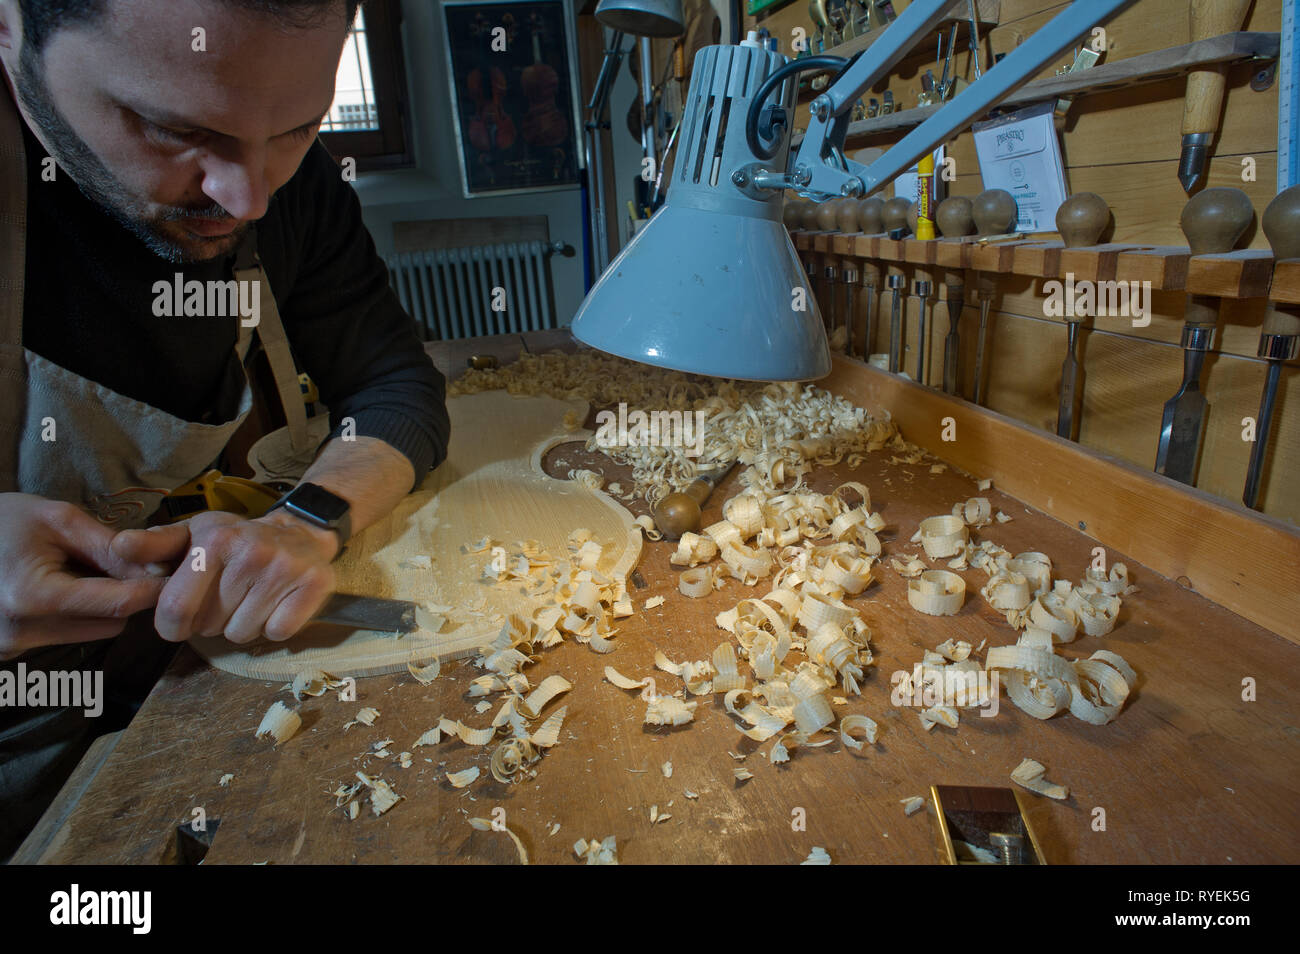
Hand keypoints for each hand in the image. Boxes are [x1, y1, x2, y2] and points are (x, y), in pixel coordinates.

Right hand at [0, 493, 168, 659]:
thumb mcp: (56, 520)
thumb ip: (109, 546)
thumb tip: (157, 568)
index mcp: (32, 598)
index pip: (117, 603)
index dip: (152, 588)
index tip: (175, 573)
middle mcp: (20, 633)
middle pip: (110, 623)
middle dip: (122, 595)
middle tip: (117, 563)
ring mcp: (10, 647)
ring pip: (92, 633)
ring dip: (98, 606)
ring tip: (75, 571)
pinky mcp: (7, 652)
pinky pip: (64, 635)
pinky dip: (72, 614)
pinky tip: (54, 585)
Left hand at [111, 510, 336, 643]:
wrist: (301, 531)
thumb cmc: (237, 539)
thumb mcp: (193, 534)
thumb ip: (154, 546)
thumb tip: (118, 547)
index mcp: (216, 541)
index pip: (176, 610)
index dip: (173, 626)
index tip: (181, 620)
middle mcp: (252, 553)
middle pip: (209, 626)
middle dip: (210, 621)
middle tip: (225, 597)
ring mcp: (285, 570)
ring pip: (242, 634)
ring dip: (241, 624)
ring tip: (250, 599)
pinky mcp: (314, 586)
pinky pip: (277, 633)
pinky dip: (273, 626)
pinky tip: (274, 603)